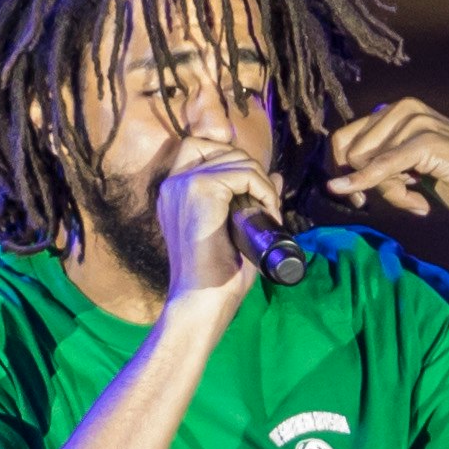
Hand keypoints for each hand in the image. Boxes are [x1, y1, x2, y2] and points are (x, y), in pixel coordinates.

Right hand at [148, 146, 281, 297]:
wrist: (201, 301)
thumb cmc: (216, 276)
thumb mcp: (235, 230)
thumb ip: (250, 199)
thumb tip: (275, 176)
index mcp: (174, 193)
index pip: (199, 146)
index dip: (229, 158)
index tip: (249, 189)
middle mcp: (173, 183)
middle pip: (221, 148)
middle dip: (250, 170)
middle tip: (264, 203)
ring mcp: (184, 184)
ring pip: (238, 159)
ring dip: (262, 183)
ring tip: (269, 213)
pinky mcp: (200, 189)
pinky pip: (245, 174)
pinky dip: (264, 190)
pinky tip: (268, 213)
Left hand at [321, 97, 448, 237]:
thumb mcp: (407, 169)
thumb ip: (378, 165)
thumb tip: (339, 180)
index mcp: (396, 110)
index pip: (344, 138)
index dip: (340, 170)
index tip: (354, 195)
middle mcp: (402, 108)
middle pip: (352, 152)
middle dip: (370, 183)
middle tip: (403, 198)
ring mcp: (414, 120)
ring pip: (368, 163)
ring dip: (388, 191)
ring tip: (417, 198)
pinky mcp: (424, 140)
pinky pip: (382, 167)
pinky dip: (365, 182)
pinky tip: (355, 194)